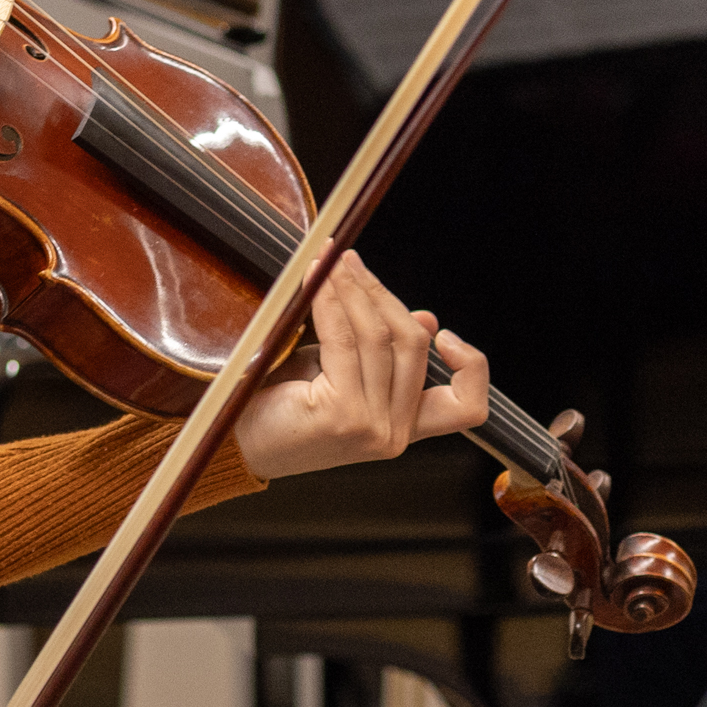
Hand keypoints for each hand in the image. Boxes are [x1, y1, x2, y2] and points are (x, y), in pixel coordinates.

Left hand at [230, 252, 494, 481]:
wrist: (235, 444)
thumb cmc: (282, 408)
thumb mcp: (344, 375)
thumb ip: (384, 352)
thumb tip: (426, 320)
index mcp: (404, 430)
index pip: (466, 407)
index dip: (471, 367)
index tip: (442, 332)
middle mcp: (394, 435)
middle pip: (414, 346)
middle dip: (382, 295)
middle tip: (351, 264)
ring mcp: (371, 428)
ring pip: (381, 336)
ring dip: (354, 289)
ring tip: (331, 263)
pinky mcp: (343, 415)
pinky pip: (345, 338)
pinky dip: (331, 300)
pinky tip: (315, 279)